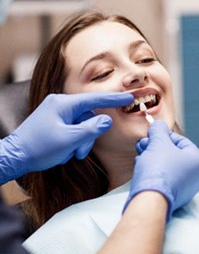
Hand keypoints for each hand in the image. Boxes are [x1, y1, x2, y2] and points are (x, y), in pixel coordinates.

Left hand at [0, 92, 132, 183]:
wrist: (15, 156)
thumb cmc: (39, 147)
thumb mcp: (69, 140)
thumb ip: (91, 129)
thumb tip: (107, 120)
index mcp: (63, 103)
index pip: (94, 99)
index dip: (113, 99)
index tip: (128, 97)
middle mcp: (60, 105)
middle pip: (87, 117)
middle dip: (88, 136)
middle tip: (80, 152)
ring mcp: (57, 113)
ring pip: (81, 125)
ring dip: (80, 142)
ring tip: (71, 154)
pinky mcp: (55, 122)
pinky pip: (73, 129)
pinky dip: (73, 142)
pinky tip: (64, 151)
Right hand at [123, 120, 198, 220]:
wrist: (149, 198)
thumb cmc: (158, 170)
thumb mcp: (158, 142)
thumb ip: (159, 130)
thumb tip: (158, 125)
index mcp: (196, 160)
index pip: (180, 140)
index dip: (163, 135)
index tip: (152, 134)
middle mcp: (194, 175)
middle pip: (172, 153)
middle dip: (155, 146)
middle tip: (143, 144)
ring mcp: (184, 188)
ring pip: (166, 165)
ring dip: (151, 157)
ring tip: (140, 154)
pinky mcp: (172, 196)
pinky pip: (163, 178)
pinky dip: (152, 170)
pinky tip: (142, 166)